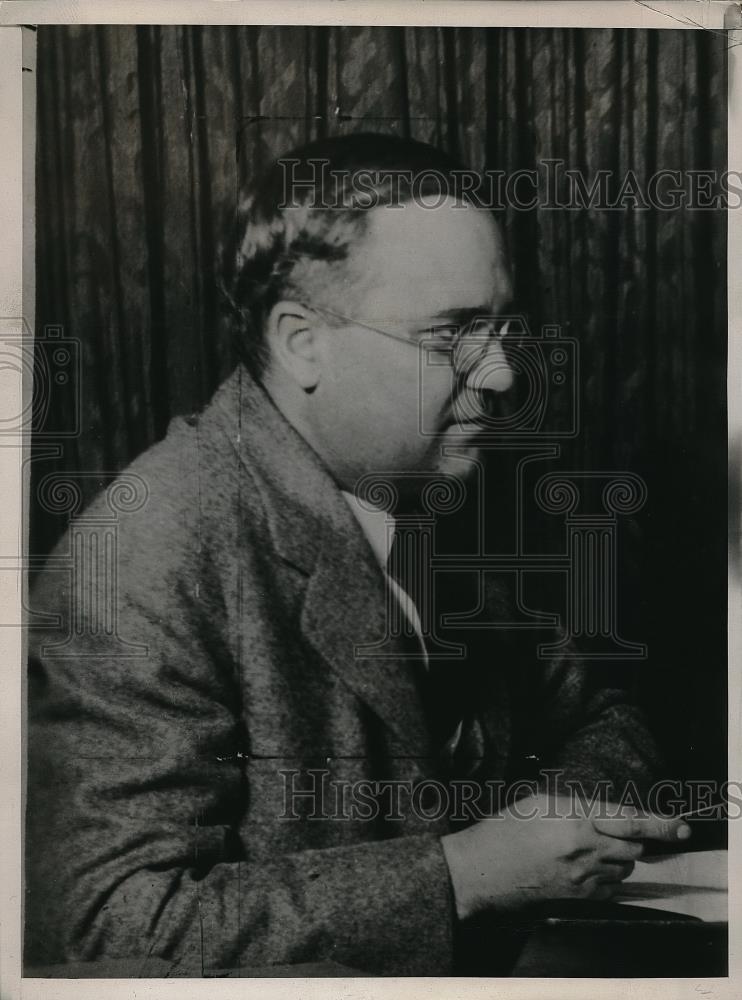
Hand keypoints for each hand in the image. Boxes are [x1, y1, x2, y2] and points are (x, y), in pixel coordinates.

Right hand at [440, 793, 691, 919]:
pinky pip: (609, 888)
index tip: (680, 827)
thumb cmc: (504, 829)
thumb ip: (577, 805)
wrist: (482, 870)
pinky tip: (583, 868)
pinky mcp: (577, 897)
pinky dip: (606, 877)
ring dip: (618, 857)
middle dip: (632, 838)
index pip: (630, 821)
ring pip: (623, 868)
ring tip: (590, 849)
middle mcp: (585, 849)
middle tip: (614, 832)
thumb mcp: (540, 802)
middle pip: (633, 846)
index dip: (661, 824)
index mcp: (575, 819)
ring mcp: (582, 877)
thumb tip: (603, 811)